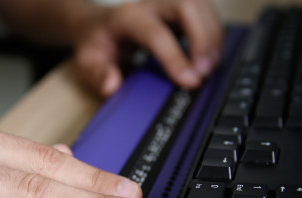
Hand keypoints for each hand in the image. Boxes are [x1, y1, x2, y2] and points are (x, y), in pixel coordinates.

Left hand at [73, 0, 223, 95]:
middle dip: (203, 38)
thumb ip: (97, 75)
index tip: (190, 81)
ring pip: (202, 5)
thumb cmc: (96, 45)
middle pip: (187, 4)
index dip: (175, 57)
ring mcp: (168, 4)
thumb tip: (112, 86)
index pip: (156, 33)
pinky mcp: (181, 11)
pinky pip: (206, 15)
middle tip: (205, 71)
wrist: (98, 27)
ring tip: (210, 68)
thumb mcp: (86, 63)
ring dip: (213, 36)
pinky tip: (210, 58)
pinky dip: (214, 36)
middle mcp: (150, 4)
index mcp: (126, 17)